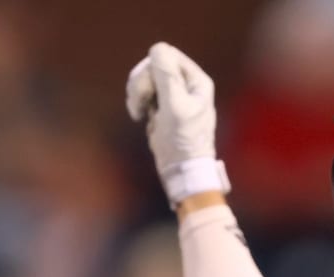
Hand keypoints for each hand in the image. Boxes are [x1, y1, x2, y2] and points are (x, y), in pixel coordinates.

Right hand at [126, 42, 229, 207]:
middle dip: (141, 82)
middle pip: (152, 64)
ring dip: (136, 92)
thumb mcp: (175, 106)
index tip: (152, 91)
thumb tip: (158, 49)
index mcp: (197, 81)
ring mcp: (173, 94)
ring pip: (144, 76)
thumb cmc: (183, 142)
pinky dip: (136, 101)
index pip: (166, 55)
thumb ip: (167, 76)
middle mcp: (187, 84)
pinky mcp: (161, 106)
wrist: (181, 170)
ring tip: (138, 111)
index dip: (152, 70)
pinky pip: (142, 91)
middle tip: (140, 104)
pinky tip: (139, 116)